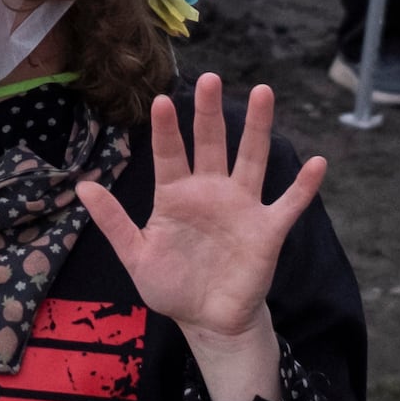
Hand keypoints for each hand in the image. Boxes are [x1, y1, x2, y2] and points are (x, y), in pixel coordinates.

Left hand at [77, 76, 328, 400]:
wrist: (208, 321)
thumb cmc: (172, 286)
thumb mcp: (136, 256)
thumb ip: (113, 221)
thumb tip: (82, 186)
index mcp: (176, 196)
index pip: (169, 155)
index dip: (167, 130)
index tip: (161, 101)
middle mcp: (211, 192)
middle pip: (211, 144)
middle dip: (209, 112)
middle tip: (209, 79)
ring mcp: (241, 207)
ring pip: (251, 159)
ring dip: (258, 127)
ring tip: (262, 91)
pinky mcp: (267, 230)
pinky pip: (289, 204)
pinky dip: (303, 186)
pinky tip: (317, 163)